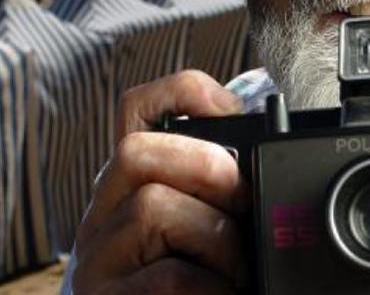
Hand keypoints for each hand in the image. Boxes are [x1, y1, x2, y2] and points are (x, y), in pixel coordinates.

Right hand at [70, 71, 248, 293]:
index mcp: (133, 189)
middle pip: (134, 151)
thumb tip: (271, 150)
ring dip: (215, 239)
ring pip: (152, 208)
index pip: (135, 111)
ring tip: (233, 274)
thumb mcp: (208, 232)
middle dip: (203, 165)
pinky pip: (166, 278)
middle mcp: (103, 218)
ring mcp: (98, 262)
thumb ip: (222, 195)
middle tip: (241, 203)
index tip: (231, 110)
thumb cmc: (192, 290)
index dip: (182, 93)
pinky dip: (209, 289)